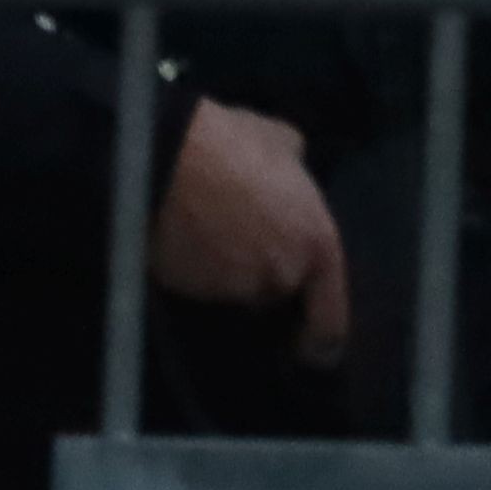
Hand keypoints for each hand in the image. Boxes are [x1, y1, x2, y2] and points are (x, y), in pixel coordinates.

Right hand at [150, 98, 349, 365]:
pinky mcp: (187, 287)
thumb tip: (295, 167)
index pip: (329, 321)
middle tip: (238, 242)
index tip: (308, 348)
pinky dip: (192, 266)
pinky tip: (179, 234)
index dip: (320, 339)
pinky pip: (196, 283)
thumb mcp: (279, 141)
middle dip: (261, 278)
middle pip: (274, 295)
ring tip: (204, 230)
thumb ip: (295, 168)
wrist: (161, 152)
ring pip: (232, 290)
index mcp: (316, 246)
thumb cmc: (229, 143)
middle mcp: (279, 277)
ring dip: (224, 270)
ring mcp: (231, 287)